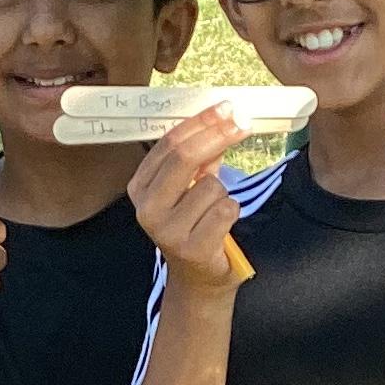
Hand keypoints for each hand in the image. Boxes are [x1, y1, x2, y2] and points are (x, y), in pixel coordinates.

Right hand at [128, 106, 245, 291]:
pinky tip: (221, 225)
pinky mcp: (192, 248)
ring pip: (212, 186)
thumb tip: (223, 118)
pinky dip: (231, 211)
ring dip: (224, 193)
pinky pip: (226, 209)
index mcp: (141, 187)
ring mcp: (167, 230)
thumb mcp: (190, 186)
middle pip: (185, 157)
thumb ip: (200, 155)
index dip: (202, 122)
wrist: (198, 277)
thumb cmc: (195, 224)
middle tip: (242, 122)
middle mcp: (147, 208)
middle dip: (218, 135)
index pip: (170, 143)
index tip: (227, 108)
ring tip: (214, 211)